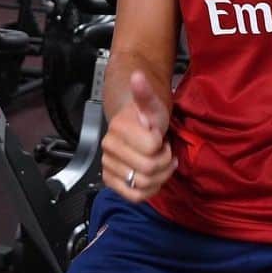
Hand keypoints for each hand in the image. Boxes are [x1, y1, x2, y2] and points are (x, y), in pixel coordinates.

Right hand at [100, 71, 175, 203]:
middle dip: (163, 160)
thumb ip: (145, 93)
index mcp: (119, 128)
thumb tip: (138, 76)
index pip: (152, 148)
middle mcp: (109, 148)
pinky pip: (135, 196)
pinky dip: (150, 190)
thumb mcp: (153, 104)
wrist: (136, 127)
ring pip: (143, 184)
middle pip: (148, 169)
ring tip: (160, 163)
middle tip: (162, 150)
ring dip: (159, 176)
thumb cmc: (148, 117)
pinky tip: (154, 177)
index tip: (160, 136)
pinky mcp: (111, 181)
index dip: (162, 144)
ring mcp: (108, 165)